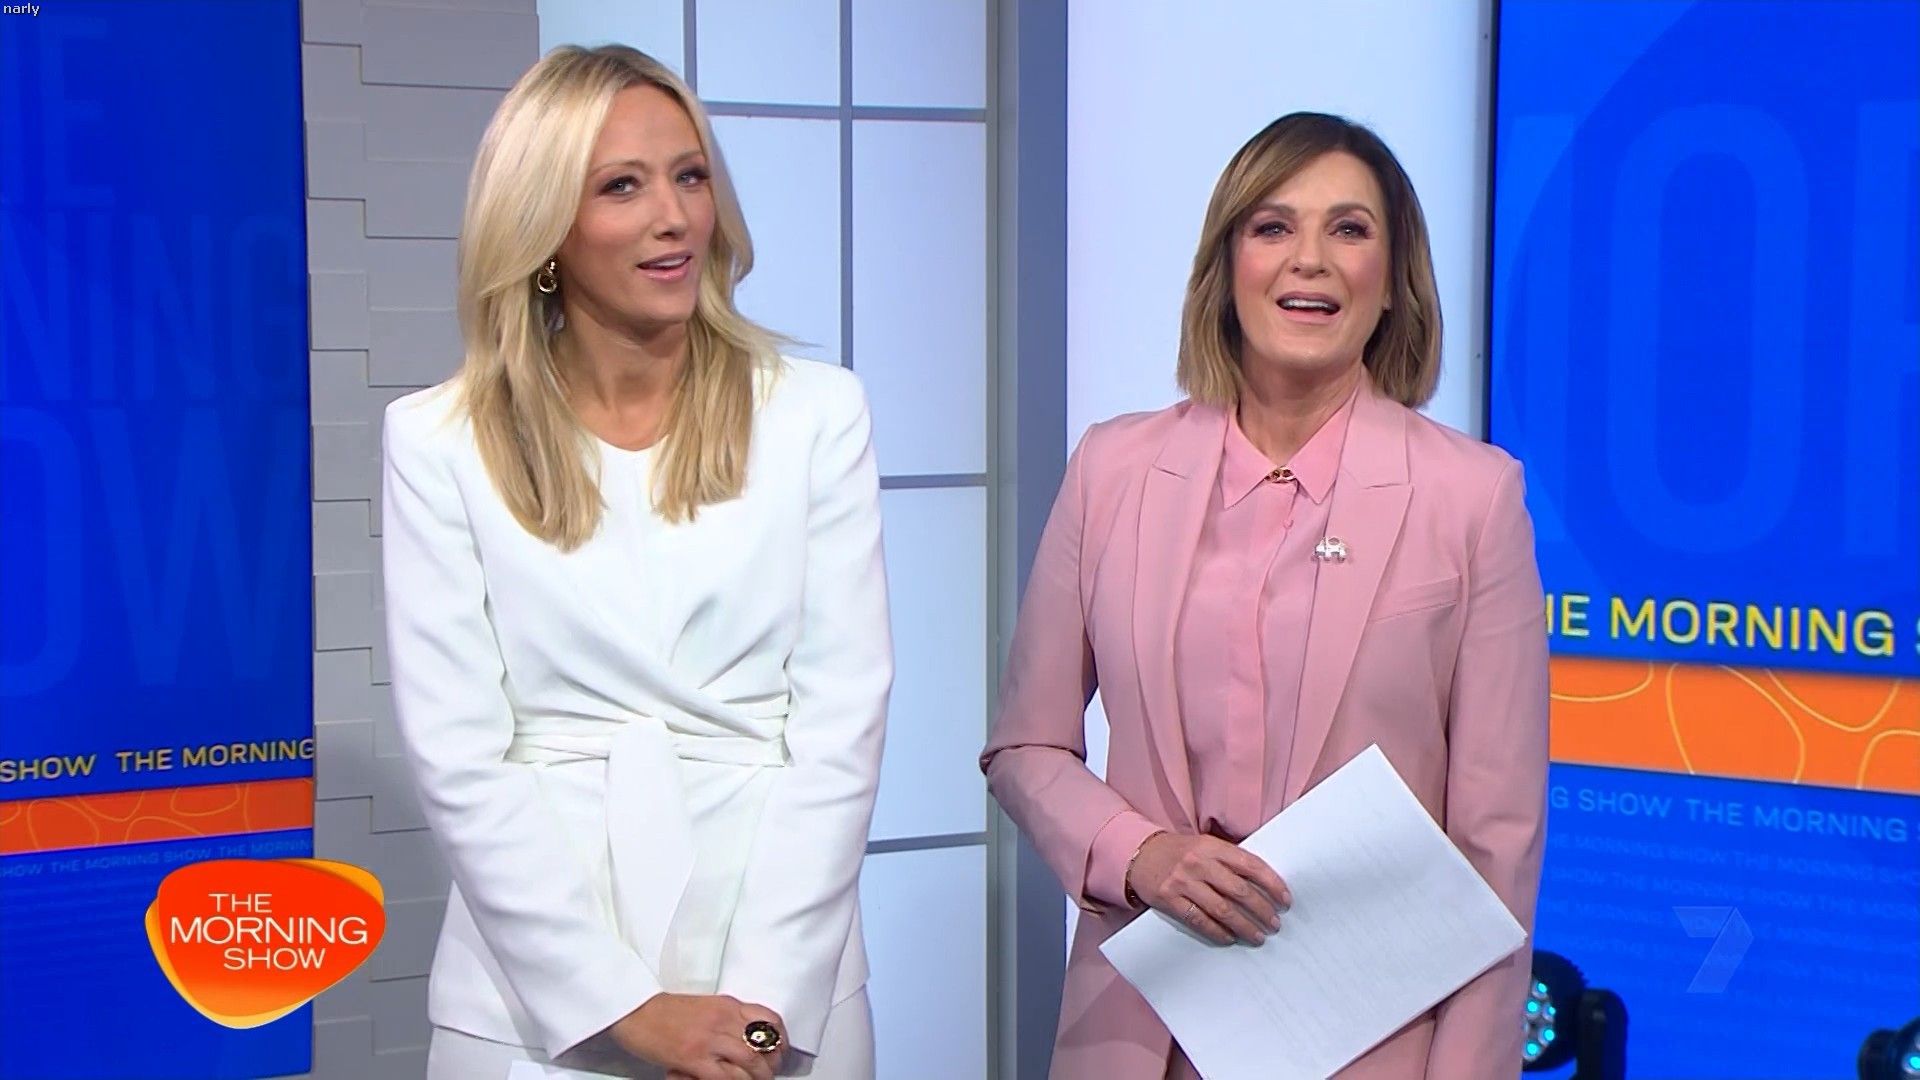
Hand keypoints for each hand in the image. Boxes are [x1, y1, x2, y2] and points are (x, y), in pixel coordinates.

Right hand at [609, 993, 785, 1079]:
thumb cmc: (664, 1010)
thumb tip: (746, 1038)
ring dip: (756, 1078)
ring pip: (749, 1063)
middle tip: (770, 1073)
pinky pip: (724, 1077)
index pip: (769, 1019)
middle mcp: (723, 1020)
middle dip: (771, 1064)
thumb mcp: (705, 1006)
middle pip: (763, 1045)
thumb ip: (726, 1018)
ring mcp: (709, 1040)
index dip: (780, 1039)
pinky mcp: (693, 1058)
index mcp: (728, 1005)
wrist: (635, 1010)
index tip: (780, 1051)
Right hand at [1126, 831, 1291, 945]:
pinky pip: (1199, 920)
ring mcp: (1183, 882)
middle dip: (1262, 910)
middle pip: (1239, 891)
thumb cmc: (1180, 852)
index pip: (1250, 865)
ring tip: (1258, 936)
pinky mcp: (1170, 900)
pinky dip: (1217, 932)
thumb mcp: (1205, 846)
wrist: (1140, 855)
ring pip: (1222, 909)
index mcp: (1212, 847)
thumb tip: (1264, 884)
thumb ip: (1229, 860)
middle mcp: (1199, 863)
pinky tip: (1230, 938)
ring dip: (1244, 926)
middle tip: (1275, 924)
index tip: (1285, 900)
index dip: (1272, 883)